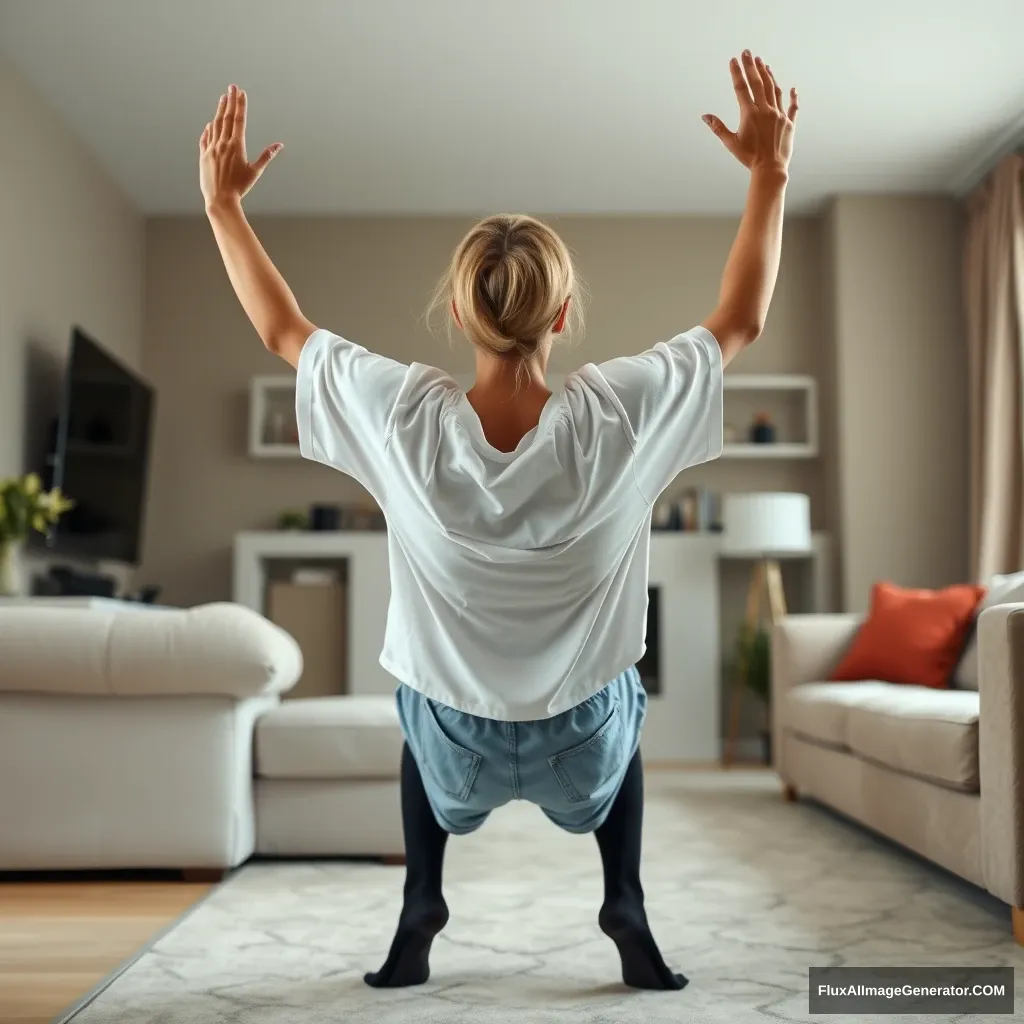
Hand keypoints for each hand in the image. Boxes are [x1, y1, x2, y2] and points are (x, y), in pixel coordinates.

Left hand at [199, 85, 281, 210]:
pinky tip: (211, 124)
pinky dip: (209, 129)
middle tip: (231, 87)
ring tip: (222, 99)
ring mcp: (211, 148)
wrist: (220, 199)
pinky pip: (206, 138)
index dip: (240, 105)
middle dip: (230, 101)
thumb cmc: (240, 188)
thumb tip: (279, 145)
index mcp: (236, 146)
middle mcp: (222, 144)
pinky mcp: (204, 155)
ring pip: (215, 125)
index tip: (241, 92)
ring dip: (219, 111)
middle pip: (226, 117)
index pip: (239, 120)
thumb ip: (266, 156)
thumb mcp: (255, 172)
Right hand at [703, 52, 796, 174]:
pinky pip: (792, 107)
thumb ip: (718, 127)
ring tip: (763, 63)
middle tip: (748, 52)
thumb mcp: (730, 143)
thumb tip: (705, 116)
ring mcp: (779, 115)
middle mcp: (765, 110)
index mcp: (750, 114)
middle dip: (752, 66)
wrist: (770, 169)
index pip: (741, 88)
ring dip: (768, 75)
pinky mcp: (789, 122)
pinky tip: (792, 89)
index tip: (734, 60)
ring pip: (774, 89)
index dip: (737, 73)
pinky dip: (792, 97)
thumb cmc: (748, 158)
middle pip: (758, 83)